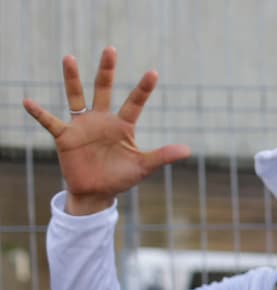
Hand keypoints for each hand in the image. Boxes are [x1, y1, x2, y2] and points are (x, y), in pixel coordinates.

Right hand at [22, 47, 189, 213]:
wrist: (97, 192)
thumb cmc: (120, 178)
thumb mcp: (143, 167)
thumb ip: (162, 156)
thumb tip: (188, 150)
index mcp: (122, 126)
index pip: (134, 103)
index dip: (143, 89)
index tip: (153, 72)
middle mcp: (102, 120)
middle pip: (104, 89)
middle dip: (107, 70)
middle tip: (111, 49)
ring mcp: (82, 126)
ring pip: (76, 97)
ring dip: (72, 79)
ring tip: (69, 58)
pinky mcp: (65, 137)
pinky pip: (50, 121)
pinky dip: (39, 113)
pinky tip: (28, 102)